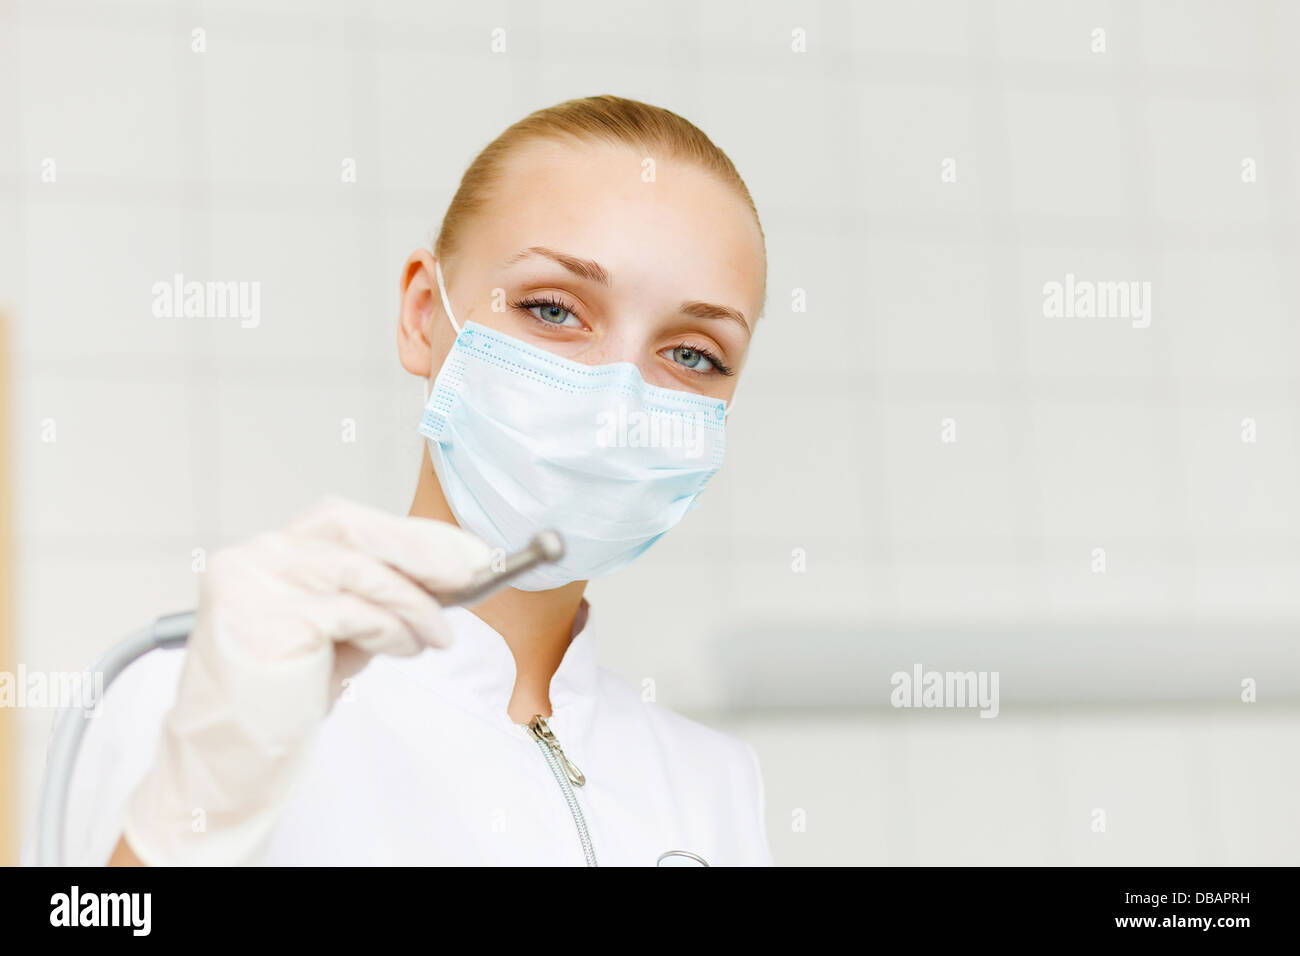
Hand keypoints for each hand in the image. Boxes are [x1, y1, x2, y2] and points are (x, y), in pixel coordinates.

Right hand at [120, 497, 492, 865]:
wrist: (228, 765)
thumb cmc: (279, 704)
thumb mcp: (338, 636)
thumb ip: (375, 600)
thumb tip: (446, 577)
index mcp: (267, 555)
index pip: (345, 522)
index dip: (409, 533)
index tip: (463, 549)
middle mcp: (254, 558)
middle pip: (352, 529)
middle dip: (422, 548)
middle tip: (476, 570)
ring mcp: (254, 585)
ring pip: (361, 571)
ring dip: (415, 603)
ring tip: (439, 635)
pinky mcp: (268, 620)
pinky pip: (354, 611)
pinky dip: (393, 629)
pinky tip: (408, 648)